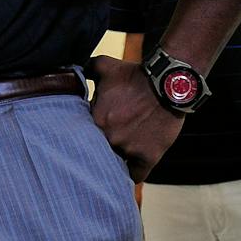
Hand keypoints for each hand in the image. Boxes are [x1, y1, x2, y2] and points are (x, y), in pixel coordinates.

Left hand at [87, 55, 182, 181]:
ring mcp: (128, 148)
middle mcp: (109, 136)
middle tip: (100, 150)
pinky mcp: (147, 157)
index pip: (82, 135)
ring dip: (113, 163)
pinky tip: (127, 174)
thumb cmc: (136, 75)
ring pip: (114, 164)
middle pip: (96, 152)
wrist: (168, 83)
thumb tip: (73, 71)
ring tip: (112, 163)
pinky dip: (131, 175)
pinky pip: (135, 175)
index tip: (89, 135)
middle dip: (97, 150)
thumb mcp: (105, 65)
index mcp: (95, 118)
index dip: (84, 136)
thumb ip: (85, 69)